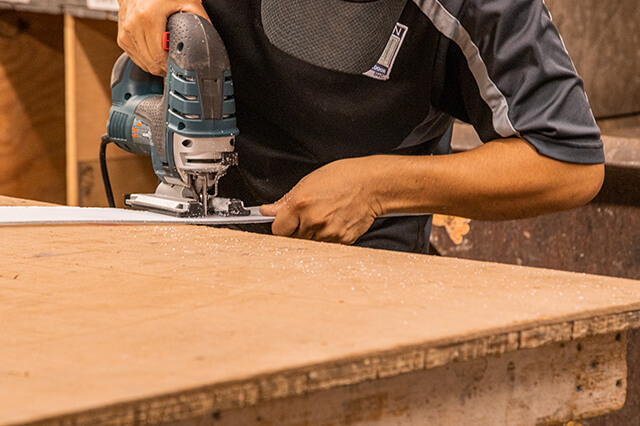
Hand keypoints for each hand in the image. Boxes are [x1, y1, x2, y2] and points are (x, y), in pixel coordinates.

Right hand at [117, 0, 209, 74]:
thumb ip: (200, 20)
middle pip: (150, 63)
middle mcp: (133, 26)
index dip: (171, 66)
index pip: (158, 57)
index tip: (180, 67)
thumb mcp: (187, 1)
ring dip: (155, 65)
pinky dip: (146, 59)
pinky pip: (135, 57)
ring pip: (142, 63)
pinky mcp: (122, 36)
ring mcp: (125, 32)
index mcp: (147, 18)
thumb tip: (209, 38)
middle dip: (165, 68)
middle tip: (176, 65)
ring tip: (166, 58)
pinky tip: (155, 53)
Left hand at [259, 158, 384, 244]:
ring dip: (312, 235)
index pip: (277, 230)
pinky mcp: (341, 241)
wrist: (372, 184)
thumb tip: (268, 210)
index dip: (281, 225)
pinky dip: (328, 238)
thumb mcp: (308, 182)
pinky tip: (334, 222)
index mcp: (300, 204)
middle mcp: (312, 221)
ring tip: (324, 217)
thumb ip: (285, 200)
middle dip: (296, 230)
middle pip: (292, 239)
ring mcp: (328, 233)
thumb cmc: (343, 178)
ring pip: (309, 244)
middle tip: (309, 216)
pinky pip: (326, 246)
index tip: (286, 222)